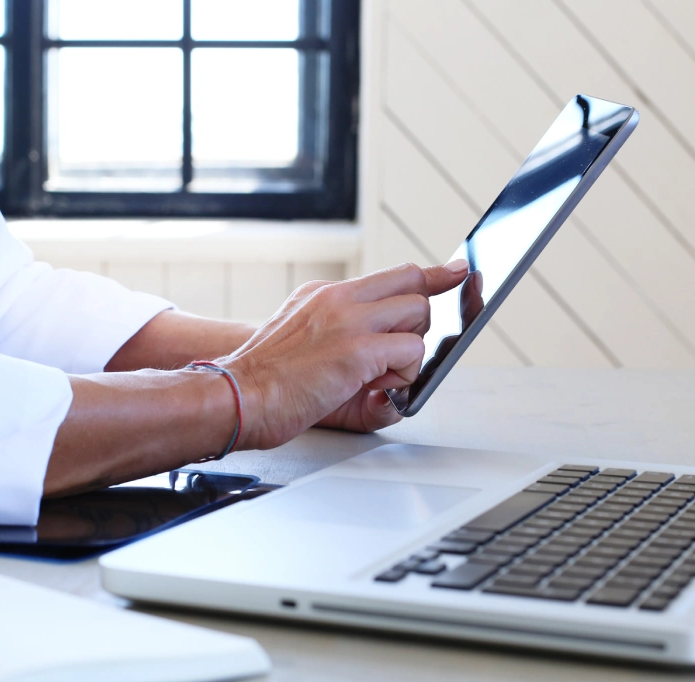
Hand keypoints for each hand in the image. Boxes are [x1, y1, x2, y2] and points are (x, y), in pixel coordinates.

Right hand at [221, 260, 468, 448]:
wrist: (237, 397)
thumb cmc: (268, 384)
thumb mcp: (310, 350)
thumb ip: (351, 349)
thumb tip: (388, 378)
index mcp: (324, 295)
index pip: (391, 274)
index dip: (431, 275)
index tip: (457, 270)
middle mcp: (338, 298)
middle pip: (413, 283)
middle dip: (418, 320)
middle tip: (393, 353)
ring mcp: (348, 319)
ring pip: (417, 313)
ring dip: (408, 349)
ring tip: (374, 375)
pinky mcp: (357, 348)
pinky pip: (411, 350)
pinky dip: (404, 373)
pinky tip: (373, 385)